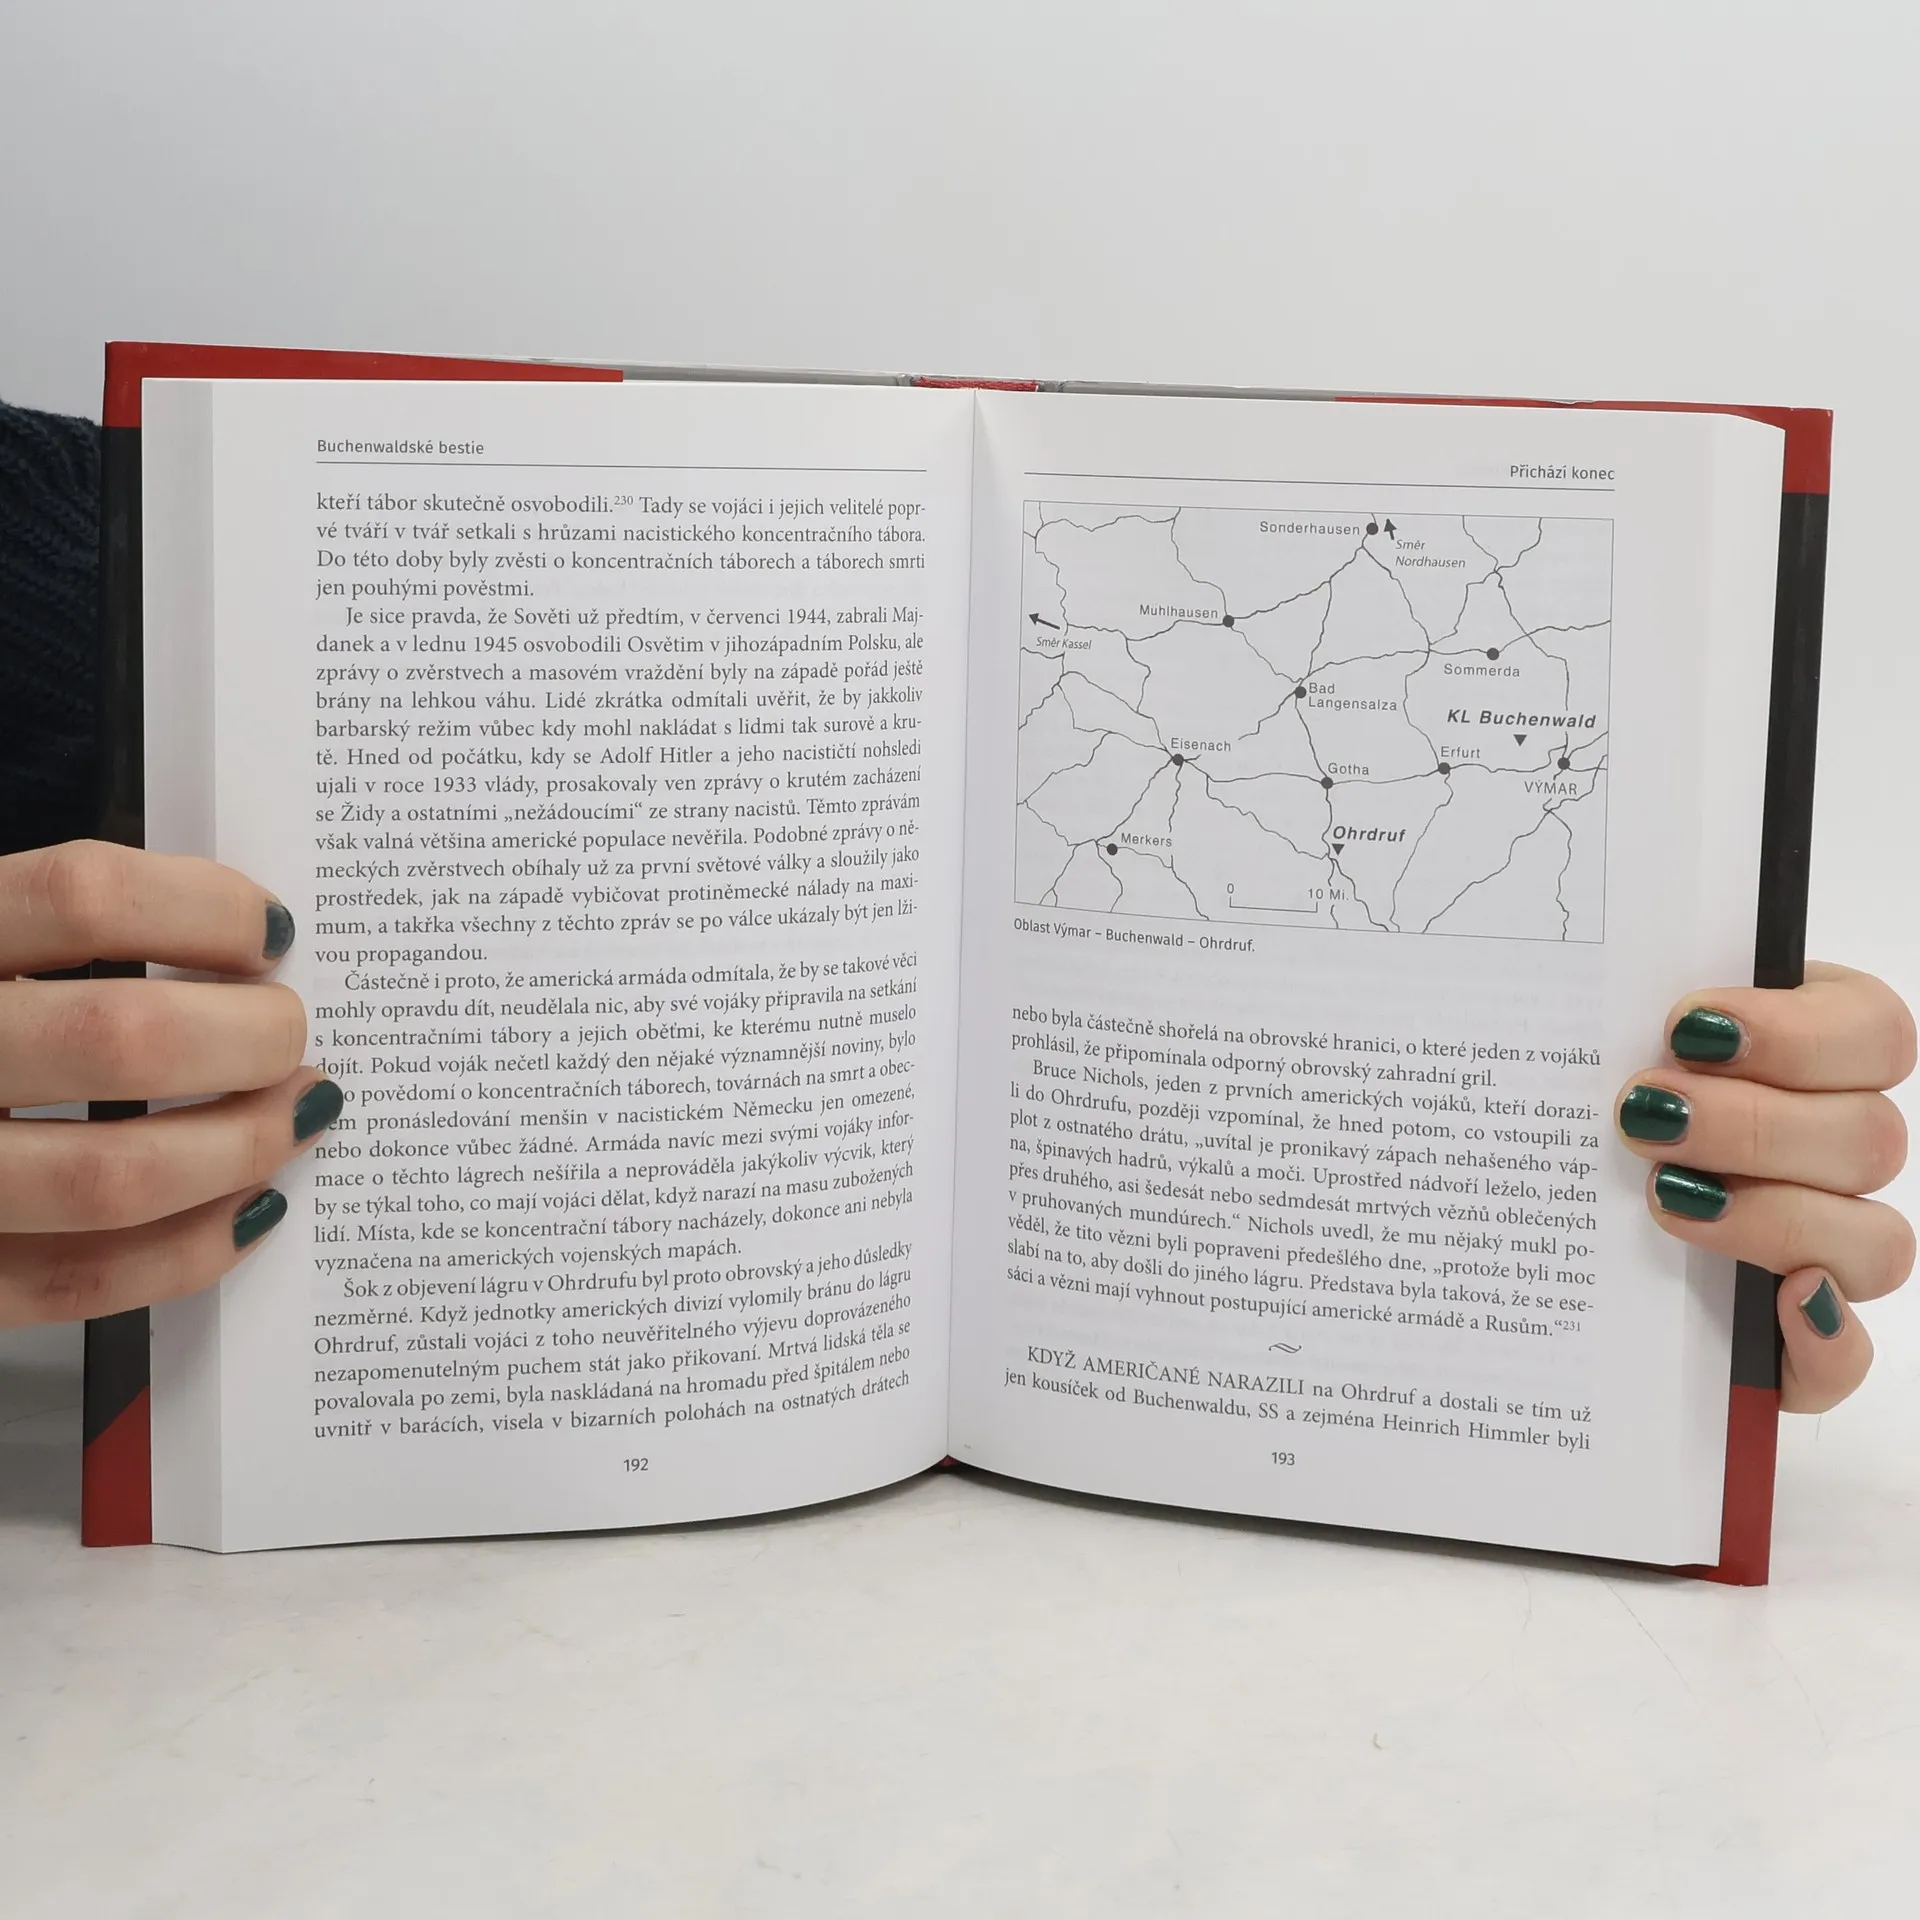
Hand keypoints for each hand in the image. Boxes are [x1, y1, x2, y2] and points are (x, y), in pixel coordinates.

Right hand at [0, 841, 339, 1326]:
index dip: (205, 908)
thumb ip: (63, 935)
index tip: (269, 929)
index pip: (84, 897)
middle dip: (250, 1038)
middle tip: (292, 1034)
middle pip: (122, 1040)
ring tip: (297, 1114)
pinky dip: (193, 1246)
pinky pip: (84, 1277)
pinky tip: (251, 1206)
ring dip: (241, 1146)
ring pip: (114, 1177)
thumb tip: (249, 945)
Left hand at [1617, 962, 1915, 1412]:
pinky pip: (1845, 1355)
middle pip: (1869, 1139)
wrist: (1522, 1224)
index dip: (1794, 1031)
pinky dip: (1824, 1336)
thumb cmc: (1579, 1105)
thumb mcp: (1602, 1046)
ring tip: (1664, 1195)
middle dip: (1750, 1125)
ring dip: (1772, 1217)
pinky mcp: (1796, 1342)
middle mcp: (1835, 1153)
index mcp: (1811, 1058)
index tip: (1686, 1027)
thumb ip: (1629, 1012)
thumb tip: (1667, 1017)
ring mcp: (1827, 1252)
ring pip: (1874, 1241)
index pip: (1872, 1032)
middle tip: (1643, 1117)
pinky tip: (1781, 1303)